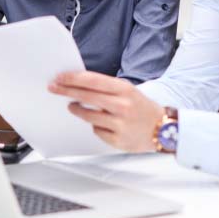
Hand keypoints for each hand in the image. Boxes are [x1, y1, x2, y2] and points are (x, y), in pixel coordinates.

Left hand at [47, 71, 163, 152]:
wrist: (165, 129)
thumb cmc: (141, 107)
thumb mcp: (127, 91)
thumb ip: (105, 87)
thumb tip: (77, 83)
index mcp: (124, 89)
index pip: (92, 81)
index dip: (72, 78)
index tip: (59, 77)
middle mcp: (122, 106)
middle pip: (86, 96)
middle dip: (66, 91)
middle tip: (53, 87)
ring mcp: (120, 124)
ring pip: (87, 115)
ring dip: (76, 109)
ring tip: (72, 106)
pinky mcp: (118, 140)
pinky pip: (97, 130)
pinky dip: (95, 126)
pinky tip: (101, 123)